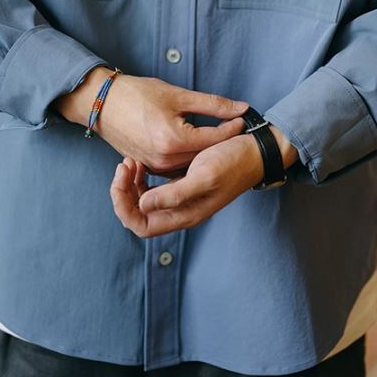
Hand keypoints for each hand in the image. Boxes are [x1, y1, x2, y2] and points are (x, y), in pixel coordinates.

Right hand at [54, 66, 249, 176]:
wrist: (102, 103)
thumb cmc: (137, 94)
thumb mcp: (178, 95)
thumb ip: (212, 104)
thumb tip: (241, 108)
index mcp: (175, 139)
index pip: (216, 136)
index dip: (233, 126)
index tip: (244, 117)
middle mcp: (166, 158)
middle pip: (206, 154)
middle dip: (223, 141)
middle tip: (239, 129)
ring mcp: (156, 166)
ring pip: (192, 162)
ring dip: (206, 151)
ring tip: (220, 137)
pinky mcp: (149, 166)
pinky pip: (177, 166)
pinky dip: (189, 156)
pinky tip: (197, 146)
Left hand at [109, 124, 298, 237]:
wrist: (255, 150)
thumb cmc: (233, 161)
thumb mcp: (205, 175)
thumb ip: (175, 194)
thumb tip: (143, 205)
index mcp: (185, 214)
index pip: (141, 226)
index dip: (124, 207)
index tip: (121, 179)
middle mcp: (181, 210)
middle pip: (138, 216)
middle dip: (124, 194)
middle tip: (124, 165)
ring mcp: (181, 198)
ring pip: (143, 202)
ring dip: (131, 185)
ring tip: (131, 162)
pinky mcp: (183, 184)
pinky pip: (153, 189)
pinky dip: (142, 178)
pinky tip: (142, 162)